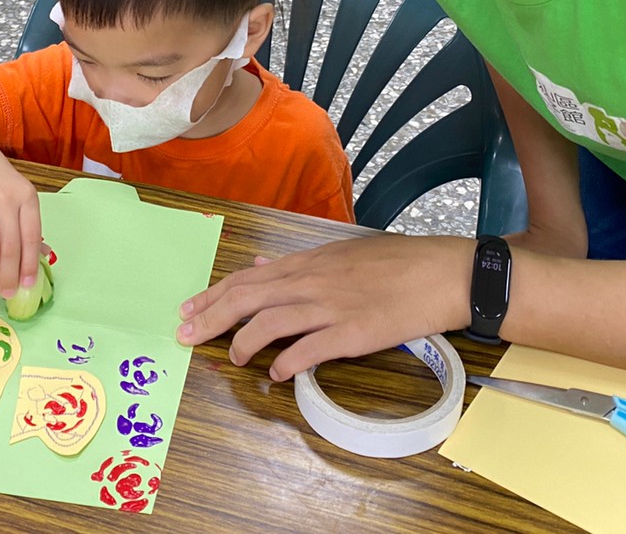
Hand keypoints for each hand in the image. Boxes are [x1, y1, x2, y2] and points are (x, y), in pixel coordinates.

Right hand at [0, 146, 40, 298]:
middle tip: (6, 291)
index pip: (30, 236)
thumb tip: (41, 258)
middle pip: (9, 244)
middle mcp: (4, 198)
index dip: (29, 264)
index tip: (27, 285)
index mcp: (25, 197)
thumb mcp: (19, 196)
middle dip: (9, 273)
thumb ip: (27, 226)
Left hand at [176, 234, 476, 380]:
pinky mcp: (352, 333)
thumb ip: (298, 263)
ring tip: (234, 358)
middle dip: (210, 317)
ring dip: (244, 342)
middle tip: (185, 336)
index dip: (213, 295)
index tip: (188, 309)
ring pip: (271, 322)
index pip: (247, 278)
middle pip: (247, 298)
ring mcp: (330, 307)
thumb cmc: (394, 262)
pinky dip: (287, 363)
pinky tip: (276, 374)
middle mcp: (311, 281)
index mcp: (307, 262)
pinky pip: (310, 349)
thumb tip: (262, 264)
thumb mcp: (340, 253)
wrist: (441, 272)